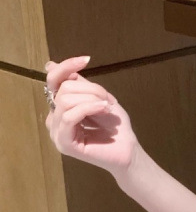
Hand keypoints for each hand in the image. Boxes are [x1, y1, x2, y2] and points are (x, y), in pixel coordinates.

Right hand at [44, 55, 139, 176]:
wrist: (128, 152)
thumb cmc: (116, 128)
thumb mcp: (99, 98)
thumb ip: (79, 84)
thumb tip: (50, 65)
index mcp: (62, 108)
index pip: (54, 81)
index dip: (66, 67)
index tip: (86, 60)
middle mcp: (55, 119)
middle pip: (63, 89)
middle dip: (89, 89)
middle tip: (107, 99)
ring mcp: (57, 132)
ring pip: (65, 101)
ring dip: (90, 99)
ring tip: (107, 106)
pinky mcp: (63, 143)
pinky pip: (69, 117)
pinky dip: (88, 108)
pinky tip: (103, 108)